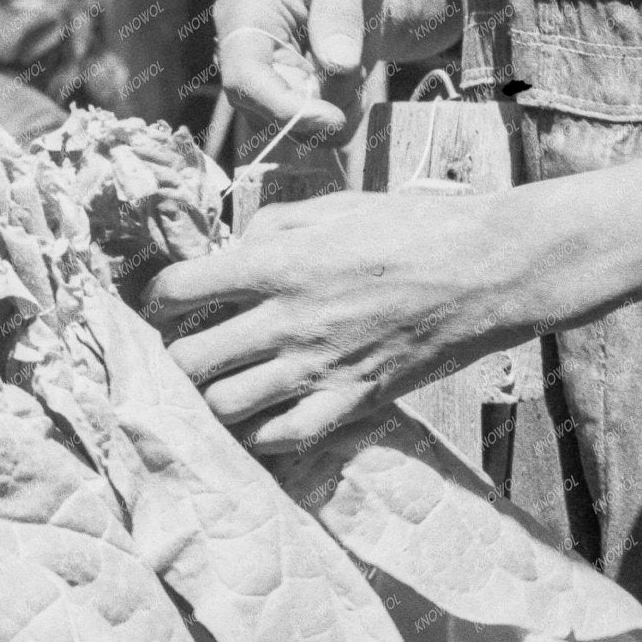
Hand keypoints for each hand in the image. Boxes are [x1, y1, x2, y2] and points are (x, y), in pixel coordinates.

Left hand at [143, 189, 533, 453]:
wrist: (485, 270)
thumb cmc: (411, 227)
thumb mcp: (331, 204)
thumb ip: (270, 226)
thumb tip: (231, 250)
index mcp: (277, 263)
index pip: (179, 289)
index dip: (156, 297)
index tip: (162, 302)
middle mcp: (288, 321)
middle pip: (190, 360)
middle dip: (174, 356)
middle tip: (183, 348)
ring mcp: (319, 369)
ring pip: (225, 406)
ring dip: (210, 397)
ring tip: (216, 384)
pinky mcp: (352, 402)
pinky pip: (282, 437)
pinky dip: (258, 434)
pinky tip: (255, 418)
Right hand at [212, 0, 457, 146]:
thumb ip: (341, 14)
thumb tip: (338, 64)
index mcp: (242, 12)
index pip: (244, 77)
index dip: (283, 106)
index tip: (333, 117)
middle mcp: (239, 53)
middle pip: (264, 110)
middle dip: (319, 104)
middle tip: (358, 72)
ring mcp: (258, 82)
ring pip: (291, 128)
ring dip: (335, 108)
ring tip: (354, 64)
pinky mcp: (278, 103)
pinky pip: (310, 133)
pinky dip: (341, 116)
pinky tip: (351, 82)